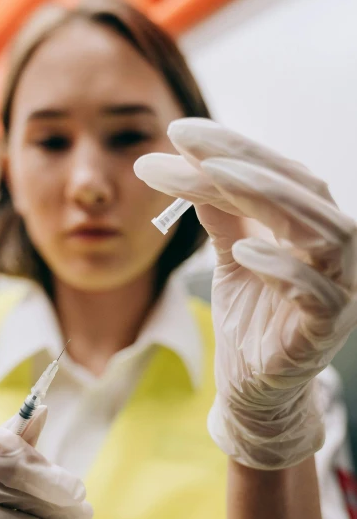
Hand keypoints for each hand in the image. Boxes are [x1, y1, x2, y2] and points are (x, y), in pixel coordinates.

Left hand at [135, 119, 356, 468]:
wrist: (252, 388)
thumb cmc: (249, 319)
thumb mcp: (230, 258)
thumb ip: (221, 214)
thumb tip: (189, 163)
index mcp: (312, 228)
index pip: (280, 173)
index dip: (233, 147)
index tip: (178, 130)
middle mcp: (336, 251)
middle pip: (302, 190)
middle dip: (243, 161)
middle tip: (185, 143)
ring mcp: (340, 289)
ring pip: (324, 231)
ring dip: (267, 198)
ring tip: (213, 177)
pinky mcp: (328, 328)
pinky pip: (315, 292)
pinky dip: (282, 268)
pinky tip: (244, 251)